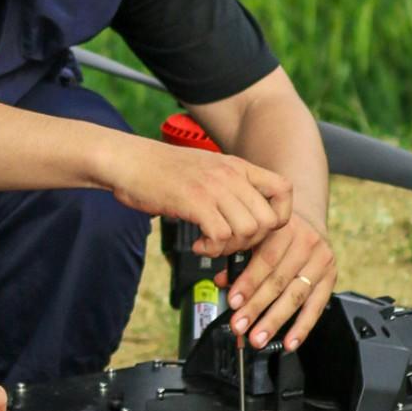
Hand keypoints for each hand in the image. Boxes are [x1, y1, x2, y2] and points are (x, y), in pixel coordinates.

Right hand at [105, 139, 292, 256]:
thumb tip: (243, 216)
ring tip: (209, 244)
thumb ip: (227, 187)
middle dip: (251, 241)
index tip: (258, 229)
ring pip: (248, 231)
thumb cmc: (160, 170)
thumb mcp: (205, 170)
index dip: (280, 216)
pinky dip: (211, 249)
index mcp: (237, 166)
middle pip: (268, 220)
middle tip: (228, 243)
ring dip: (229, 247)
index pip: (284, 190)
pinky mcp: (194, 202)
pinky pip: (221, 236)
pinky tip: (196, 245)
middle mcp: (231, 175)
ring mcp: (214, 187)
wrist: (127, 161)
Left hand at [218, 213, 335, 350]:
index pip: (265, 260)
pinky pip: (316, 307)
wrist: (307, 222)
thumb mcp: (255, 235)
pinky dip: (302, 328)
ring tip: (258, 338)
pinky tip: (289, 342)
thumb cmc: (275, 231)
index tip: (233, 302)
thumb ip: (237, 257)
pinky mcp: (331, 278)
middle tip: (240, 326)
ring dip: (275, 321)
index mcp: (283, 229)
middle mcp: (305, 243)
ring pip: (295, 296)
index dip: (248, 283)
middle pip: (278, 282)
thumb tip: (221, 281)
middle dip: (256, 308)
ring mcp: (321, 262)